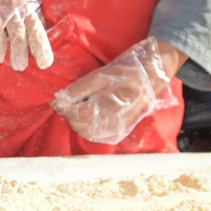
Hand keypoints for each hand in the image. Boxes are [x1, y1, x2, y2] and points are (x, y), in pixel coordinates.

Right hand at [0, 0, 52, 71]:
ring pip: (17, 32)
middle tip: (44, 64)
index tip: (46, 56)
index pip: (41, 22)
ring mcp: (6, 6)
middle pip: (34, 28)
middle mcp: (21, 3)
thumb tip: (36, 27)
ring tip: (19, 66)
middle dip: (40, 47)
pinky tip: (0, 56)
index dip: (43, 40)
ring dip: (19, 51)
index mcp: (30, 0)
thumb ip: (25, 7)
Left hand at [50, 37, 179, 143]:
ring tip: (79, 106)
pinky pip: (97, 136)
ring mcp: (117, 131)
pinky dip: (88, 128)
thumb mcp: (100, 76)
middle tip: (68, 101)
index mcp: (108, 108)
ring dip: (78, 122)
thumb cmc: (126, 74)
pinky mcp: (120, 133)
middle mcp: (113, 124)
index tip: (59, 100)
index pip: (76, 115)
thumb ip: (79, 89)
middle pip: (79, 127)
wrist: (151, 80)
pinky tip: (89, 115)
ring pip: (87, 134)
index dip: (64, 107)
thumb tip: (60, 99)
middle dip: (70, 115)